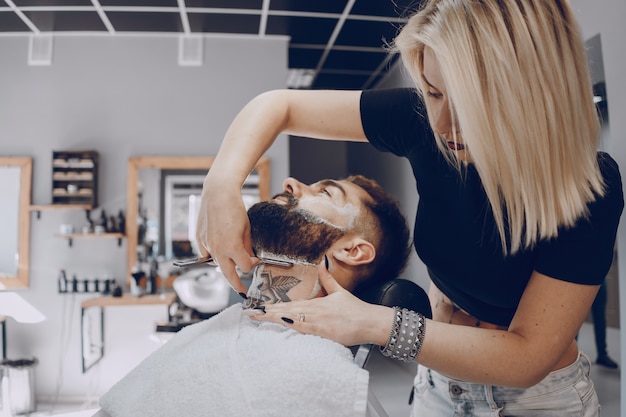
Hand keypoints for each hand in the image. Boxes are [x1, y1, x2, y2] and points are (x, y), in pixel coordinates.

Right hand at [196, 183, 258, 294]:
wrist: (218, 194)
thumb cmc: (235, 209)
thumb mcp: (247, 229)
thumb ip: (247, 247)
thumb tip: (249, 259)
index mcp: (232, 247)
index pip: (245, 268)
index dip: (253, 265)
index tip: (256, 260)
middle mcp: (217, 250)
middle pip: (228, 275)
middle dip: (237, 284)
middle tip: (243, 291)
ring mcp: (206, 245)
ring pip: (217, 263)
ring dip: (226, 264)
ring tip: (233, 260)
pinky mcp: (199, 240)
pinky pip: (207, 254)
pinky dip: (214, 254)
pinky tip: (220, 248)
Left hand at [251, 257, 392, 346]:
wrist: (369, 322)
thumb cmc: (355, 310)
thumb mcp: (339, 291)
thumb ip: (327, 278)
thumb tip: (322, 262)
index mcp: (316, 303)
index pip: (290, 305)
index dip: (274, 305)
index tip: (260, 305)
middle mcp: (314, 312)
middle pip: (287, 312)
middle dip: (268, 312)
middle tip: (251, 311)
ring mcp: (318, 323)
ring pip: (291, 320)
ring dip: (274, 318)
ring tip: (259, 317)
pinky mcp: (324, 333)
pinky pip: (304, 330)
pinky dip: (291, 326)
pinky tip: (280, 324)